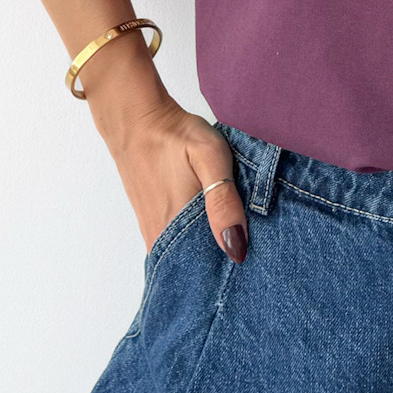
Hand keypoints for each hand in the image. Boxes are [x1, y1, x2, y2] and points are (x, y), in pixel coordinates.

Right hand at [97, 89, 250, 263]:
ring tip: (234, 241)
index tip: (255, 267)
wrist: (137, 120)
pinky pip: (175, 246)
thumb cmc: (175, 136)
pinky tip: (211, 230)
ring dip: (208, 254)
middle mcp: (160, 238)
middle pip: (197, 269)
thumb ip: (223, 202)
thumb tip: (236, 248)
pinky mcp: (150, 222)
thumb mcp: (210, 157)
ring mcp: (152, 231)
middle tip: (250, 253)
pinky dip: (194, 243)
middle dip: (223, 266)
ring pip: (185, 258)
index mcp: (176, 227)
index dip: (232, 272)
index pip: (208, 271)